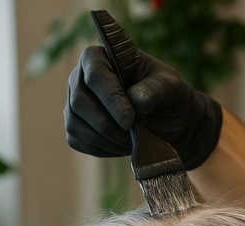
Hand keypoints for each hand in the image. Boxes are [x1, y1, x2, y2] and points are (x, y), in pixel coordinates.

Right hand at [64, 46, 222, 168]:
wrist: (167, 122)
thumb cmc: (167, 96)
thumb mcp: (170, 88)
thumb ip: (155, 89)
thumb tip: (137, 98)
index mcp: (100, 57)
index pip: (95, 74)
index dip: (110, 98)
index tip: (129, 120)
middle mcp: (79, 77)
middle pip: (79, 101)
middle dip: (108, 124)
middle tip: (134, 135)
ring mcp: (74, 103)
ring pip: (76, 124)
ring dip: (107, 139)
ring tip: (133, 141)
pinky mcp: (75, 127)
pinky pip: (78, 141)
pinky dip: (102, 148)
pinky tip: (122, 146)